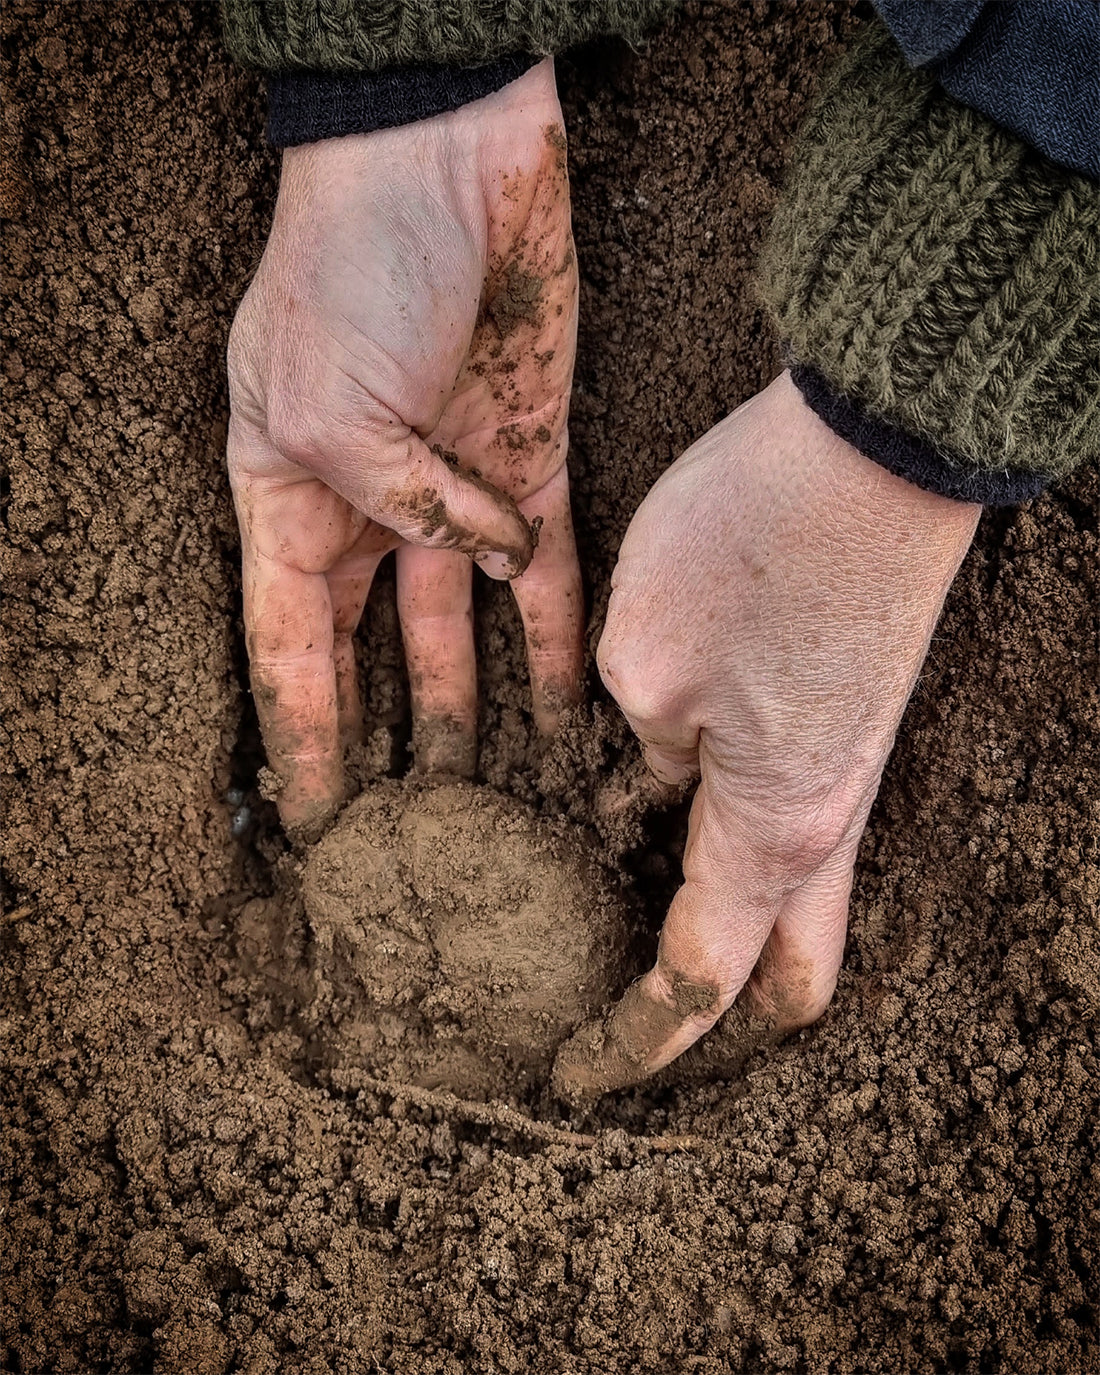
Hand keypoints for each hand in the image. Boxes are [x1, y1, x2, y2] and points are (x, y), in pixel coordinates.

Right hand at [226, 61, 581, 837]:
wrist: (447, 156)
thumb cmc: (353, 270)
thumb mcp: (331, 412)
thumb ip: (401, 514)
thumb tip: (485, 564)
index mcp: (286, 496)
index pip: (289, 647)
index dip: (305, 738)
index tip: (320, 825)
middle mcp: (368, 506)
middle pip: (376, 652)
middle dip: (393, 737)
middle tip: (421, 829)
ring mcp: (456, 488)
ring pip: (465, 625)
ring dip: (478, 705)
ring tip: (501, 794)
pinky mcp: (534, 463)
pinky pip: (548, 575)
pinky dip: (557, 638)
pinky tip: (571, 711)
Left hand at [553, 372, 979, 1096]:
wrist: (879, 439)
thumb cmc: (758, 542)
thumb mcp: (645, 659)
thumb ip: (638, 747)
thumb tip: (650, 774)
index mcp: (773, 829)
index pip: (698, 980)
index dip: (634, 1043)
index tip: (572, 1073)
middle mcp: (820, 817)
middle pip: (784, 970)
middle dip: (715, 1015)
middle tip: (629, 1023)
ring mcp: (835, 764)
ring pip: (784, 890)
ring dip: (713, 919)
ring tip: (617, 916)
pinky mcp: (830, 711)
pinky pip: (776, 809)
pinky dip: (717, 836)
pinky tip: (643, 804)